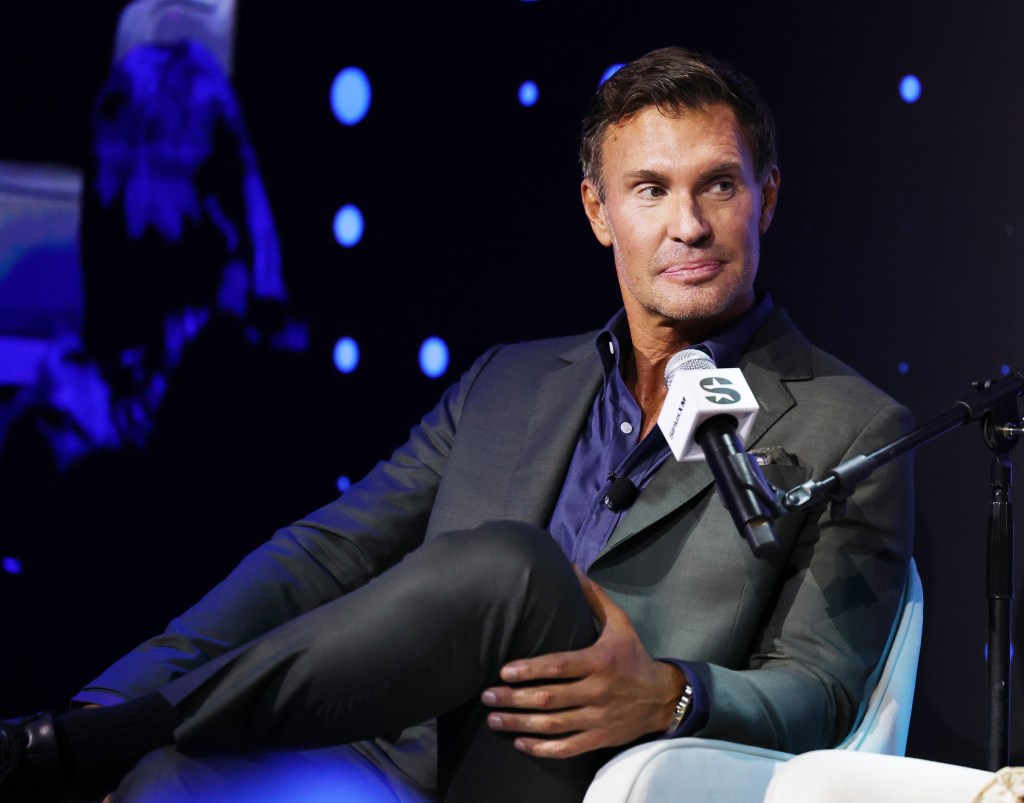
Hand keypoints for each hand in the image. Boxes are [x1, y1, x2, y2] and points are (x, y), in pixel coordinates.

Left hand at [481, 565, 684, 758]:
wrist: (662, 697)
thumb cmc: (633, 656)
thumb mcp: (620, 623)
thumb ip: (594, 597)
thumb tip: (572, 567)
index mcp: (600, 661)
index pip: (559, 666)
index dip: (530, 669)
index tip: (503, 671)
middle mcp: (598, 692)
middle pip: (550, 698)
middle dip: (515, 698)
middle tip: (487, 695)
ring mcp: (598, 718)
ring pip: (553, 725)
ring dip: (520, 724)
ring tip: (493, 718)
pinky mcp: (599, 739)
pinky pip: (566, 747)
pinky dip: (541, 748)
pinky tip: (520, 742)